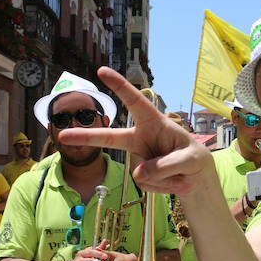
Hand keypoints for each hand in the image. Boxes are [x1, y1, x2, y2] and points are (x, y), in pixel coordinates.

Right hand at [57, 67, 213, 194]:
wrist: (197, 177)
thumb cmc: (195, 158)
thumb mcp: (191, 160)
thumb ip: (167, 165)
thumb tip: (138, 175)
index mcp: (154, 123)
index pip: (135, 102)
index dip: (120, 86)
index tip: (102, 71)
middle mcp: (141, 138)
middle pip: (111, 138)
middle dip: (87, 136)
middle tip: (63, 135)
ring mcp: (138, 158)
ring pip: (143, 174)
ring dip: (166, 179)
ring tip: (183, 176)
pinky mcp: (140, 176)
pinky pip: (146, 186)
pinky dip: (164, 189)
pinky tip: (176, 183)